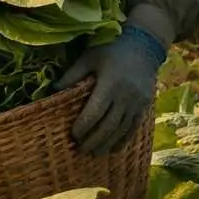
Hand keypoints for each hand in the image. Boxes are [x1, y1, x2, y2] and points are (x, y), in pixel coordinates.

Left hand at [56, 24, 167, 155]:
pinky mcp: (145, 106)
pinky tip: (112, 149)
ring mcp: (138, 103)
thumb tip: (53, 90)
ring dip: (107, 143)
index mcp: (110, 84)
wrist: (144, 45)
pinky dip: (123, 140)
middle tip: (80, 150)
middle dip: (93, 140)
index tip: (73, 135)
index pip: (95, 112)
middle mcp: (126, 96)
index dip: (84, 126)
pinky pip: (133, 128)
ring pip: (121, 130)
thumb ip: (72, 75)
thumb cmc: (111, 50)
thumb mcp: (88, 58)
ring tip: (93, 153)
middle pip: (108, 125)